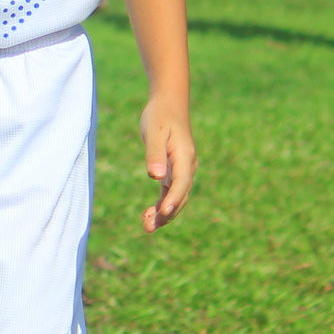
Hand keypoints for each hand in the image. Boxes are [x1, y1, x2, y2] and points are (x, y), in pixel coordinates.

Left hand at [138, 96, 195, 231]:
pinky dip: (160, 205)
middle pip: (180, 195)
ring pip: (175, 198)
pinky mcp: (174, 173)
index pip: (181, 182)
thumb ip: (154, 154)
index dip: (174, 198)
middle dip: (166, 213)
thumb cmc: (159, 116)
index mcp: (185, 156)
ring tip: (146, 226)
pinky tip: (148, 215)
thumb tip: (155, 176)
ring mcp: (182, 171)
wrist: (168, 105)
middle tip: (148, 227)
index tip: (164, 212)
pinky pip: (169, 194)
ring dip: (163, 213)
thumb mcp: (154, 132)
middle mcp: (187, 167)